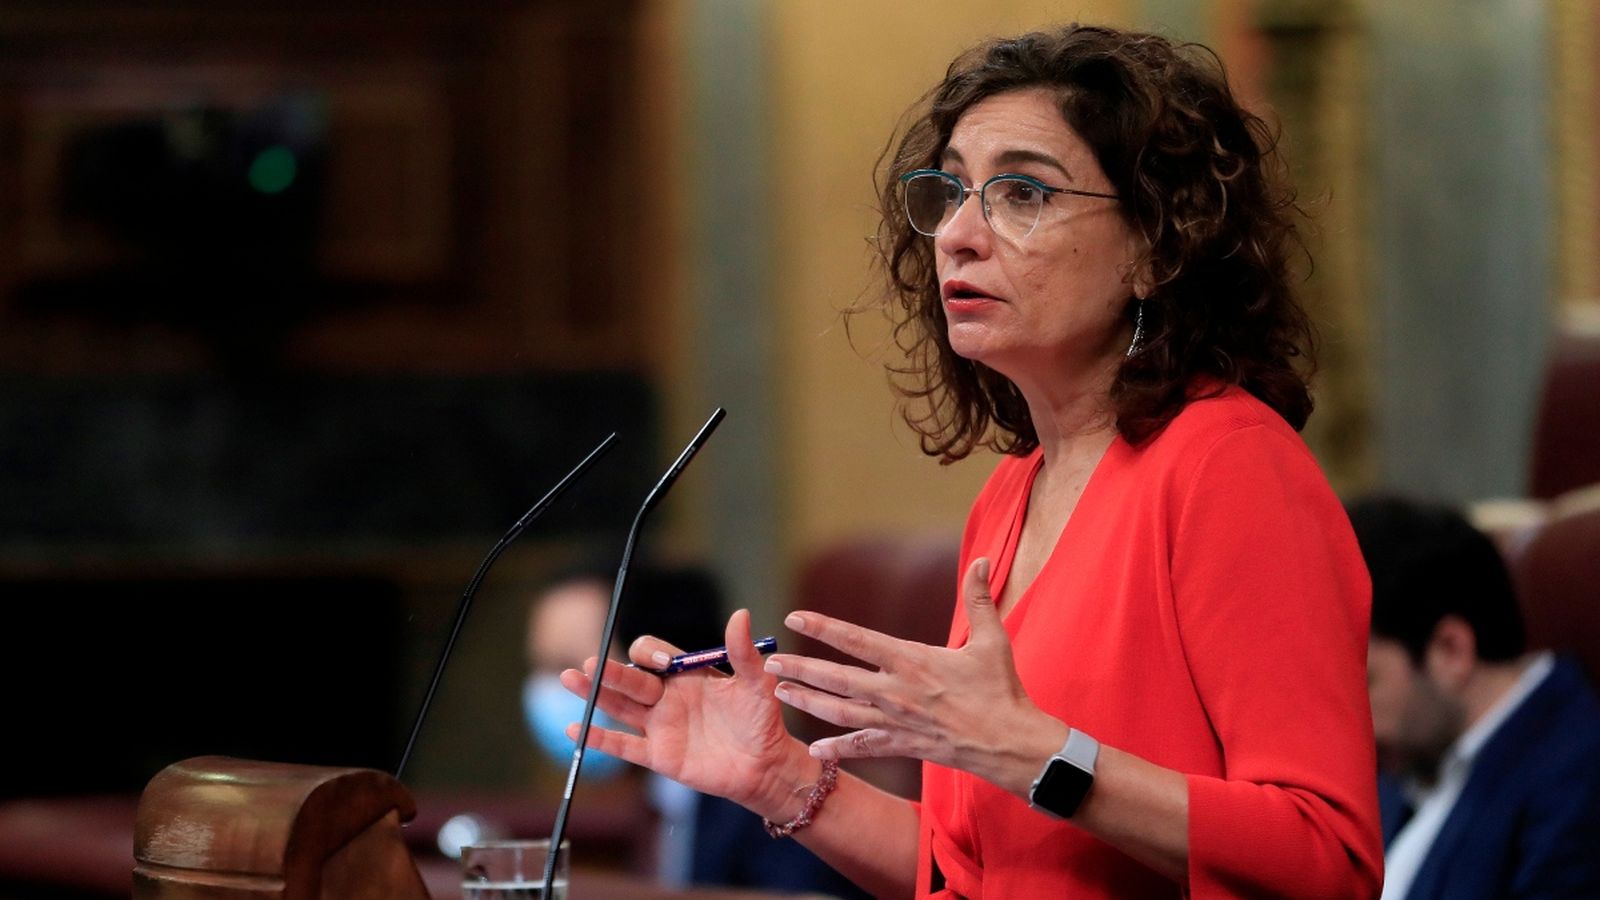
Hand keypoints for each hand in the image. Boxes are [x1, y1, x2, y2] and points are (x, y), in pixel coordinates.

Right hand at [559, 608, 807, 811]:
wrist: (766, 765)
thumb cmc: (762, 720)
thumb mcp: (756, 683)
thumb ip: (743, 652)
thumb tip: (741, 614)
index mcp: (686, 675)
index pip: (655, 656)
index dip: (652, 654)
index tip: (663, 664)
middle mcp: (667, 697)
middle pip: (630, 679)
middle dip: (610, 672)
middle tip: (590, 663)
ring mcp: (659, 726)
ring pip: (620, 706)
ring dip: (595, 694)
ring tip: (569, 678)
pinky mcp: (658, 755)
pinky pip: (624, 746)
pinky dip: (599, 738)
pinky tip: (574, 729)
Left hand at [765, 558, 1063, 792]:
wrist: (1010, 744)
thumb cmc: (1001, 690)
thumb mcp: (992, 639)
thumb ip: (978, 598)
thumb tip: (983, 560)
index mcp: (913, 661)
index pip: (858, 640)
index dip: (824, 627)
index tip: (794, 618)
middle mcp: (896, 692)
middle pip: (838, 679)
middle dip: (801, 669)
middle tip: (769, 662)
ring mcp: (896, 722)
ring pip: (841, 712)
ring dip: (808, 702)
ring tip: (780, 693)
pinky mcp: (903, 746)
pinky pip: (863, 747)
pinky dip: (838, 749)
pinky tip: (815, 750)